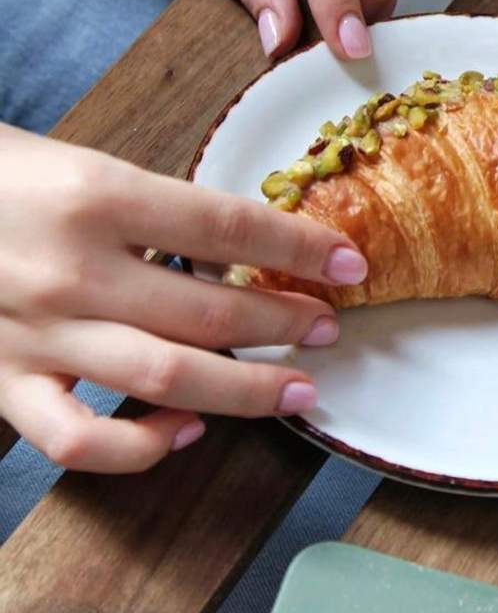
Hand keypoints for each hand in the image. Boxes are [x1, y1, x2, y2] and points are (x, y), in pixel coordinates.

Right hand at [0, 126, 367, 472]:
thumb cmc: (3, 178)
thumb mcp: (86, 167)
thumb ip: (159, 210)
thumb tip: (251, 247)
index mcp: (97, 196)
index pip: (227, 227)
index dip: (299, 250)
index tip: (348, 264)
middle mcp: (71, 269)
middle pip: (206, 311)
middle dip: (284, 324)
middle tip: (329, 330)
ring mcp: (34, 334)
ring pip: (163, 379)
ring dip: (246, 390)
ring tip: (298, 390)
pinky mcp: (0, 382)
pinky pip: (78, 439)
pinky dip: (140, 445)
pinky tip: (186, 431)